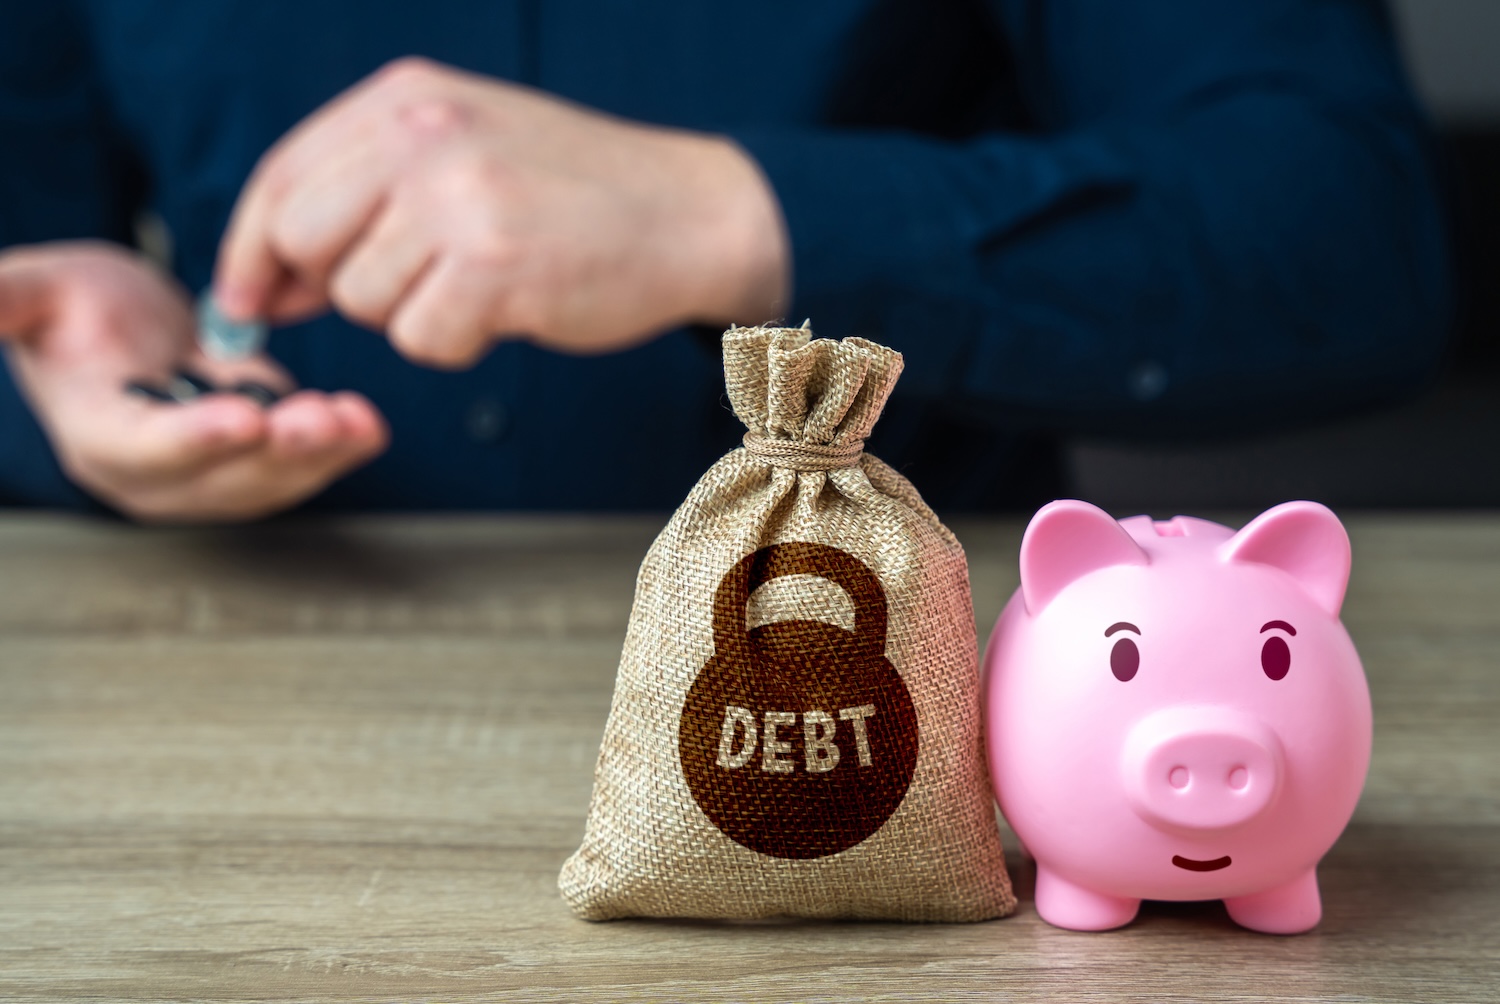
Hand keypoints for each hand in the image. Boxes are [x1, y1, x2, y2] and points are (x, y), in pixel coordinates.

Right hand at [0, 241, 387, 521]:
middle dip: (278, 452)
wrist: (133, 333)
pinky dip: (340, 448)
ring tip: (358, 420)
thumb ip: (2, 300)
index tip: (246, 416)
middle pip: (223, 476)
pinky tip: (368, 423)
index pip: (146, 448)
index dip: (196, 438)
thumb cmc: (79, 308)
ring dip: (321, 455)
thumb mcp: (37, 292)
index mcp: (99, 436)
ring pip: (273, 478)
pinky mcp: (261, 462)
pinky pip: (303, 466)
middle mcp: (158, 476)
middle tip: (323, 418)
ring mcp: (214, 476)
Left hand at [214, 57, 789, 367]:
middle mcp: (422, 134)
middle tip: (411, 288)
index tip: (247, 299)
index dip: (250, 248)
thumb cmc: (575, 193)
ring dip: (414, 315)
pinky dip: (458, 343)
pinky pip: (421, 340)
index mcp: (406, 97)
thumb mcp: (464, 150)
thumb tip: (271, 281)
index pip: (282, 177)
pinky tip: (508, 308)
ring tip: (483, 284)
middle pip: (302, 240)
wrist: (690, 213)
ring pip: (362, 300)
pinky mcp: (493, 266)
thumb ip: (366, 195)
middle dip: (339, 283)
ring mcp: (458, 197)